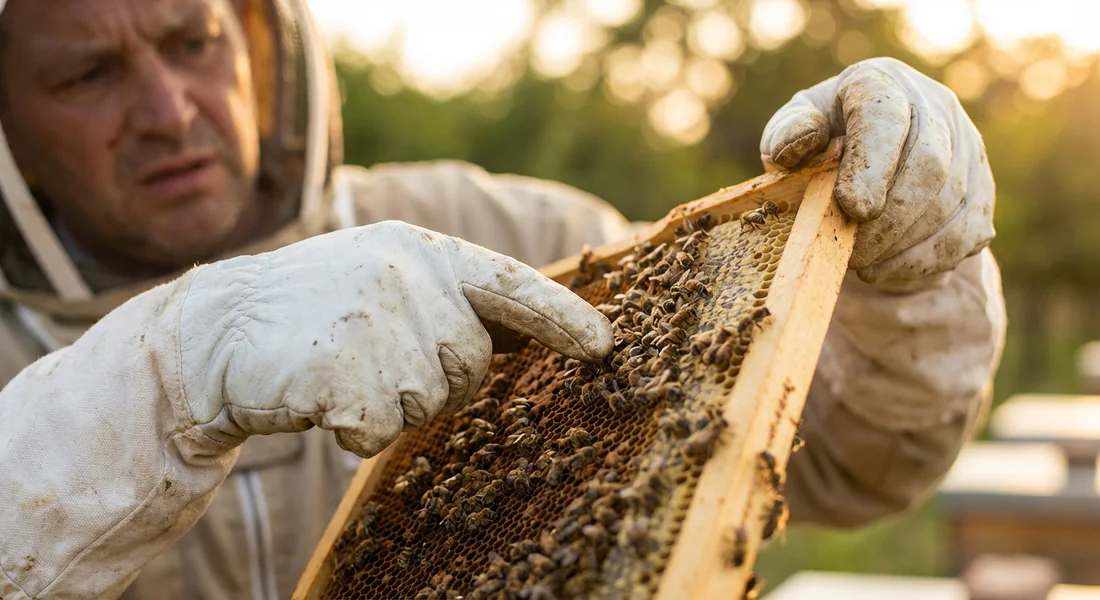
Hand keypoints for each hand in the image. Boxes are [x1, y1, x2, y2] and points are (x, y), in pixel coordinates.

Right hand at [177, 221, 612, 457]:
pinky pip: (378, 431)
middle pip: (469, 364)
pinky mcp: (343, 369)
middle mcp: (408, 277)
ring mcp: (376, 321)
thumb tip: (520, 338)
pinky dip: (351, 430)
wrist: (217, 329)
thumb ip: (447, 300)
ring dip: (387, 404)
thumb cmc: (312, 311)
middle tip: (372, 359)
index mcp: (423, 251)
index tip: (603, 346)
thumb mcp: (384, 279)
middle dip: (433, 379)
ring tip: (339, 369)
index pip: (510, 284)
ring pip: (426, 402)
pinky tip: (317, 395)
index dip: (560, 317)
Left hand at [760, 57, 994, 283]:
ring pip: (952, 200)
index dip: (872, 164)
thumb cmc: (817, 148)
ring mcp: (966, 145)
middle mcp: (933, 104)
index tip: (852, 207)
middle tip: (852, 251)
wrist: (863, 167)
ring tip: (861, 263)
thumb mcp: (790, 134)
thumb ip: (787, 134)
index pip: (885, 117)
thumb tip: (799, 142)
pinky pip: (966, 230)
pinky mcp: (981, 187)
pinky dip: (924, 259)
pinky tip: (886, 270)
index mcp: (878, 83)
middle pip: (930, 162)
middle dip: (889, 217)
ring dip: (904, 243)